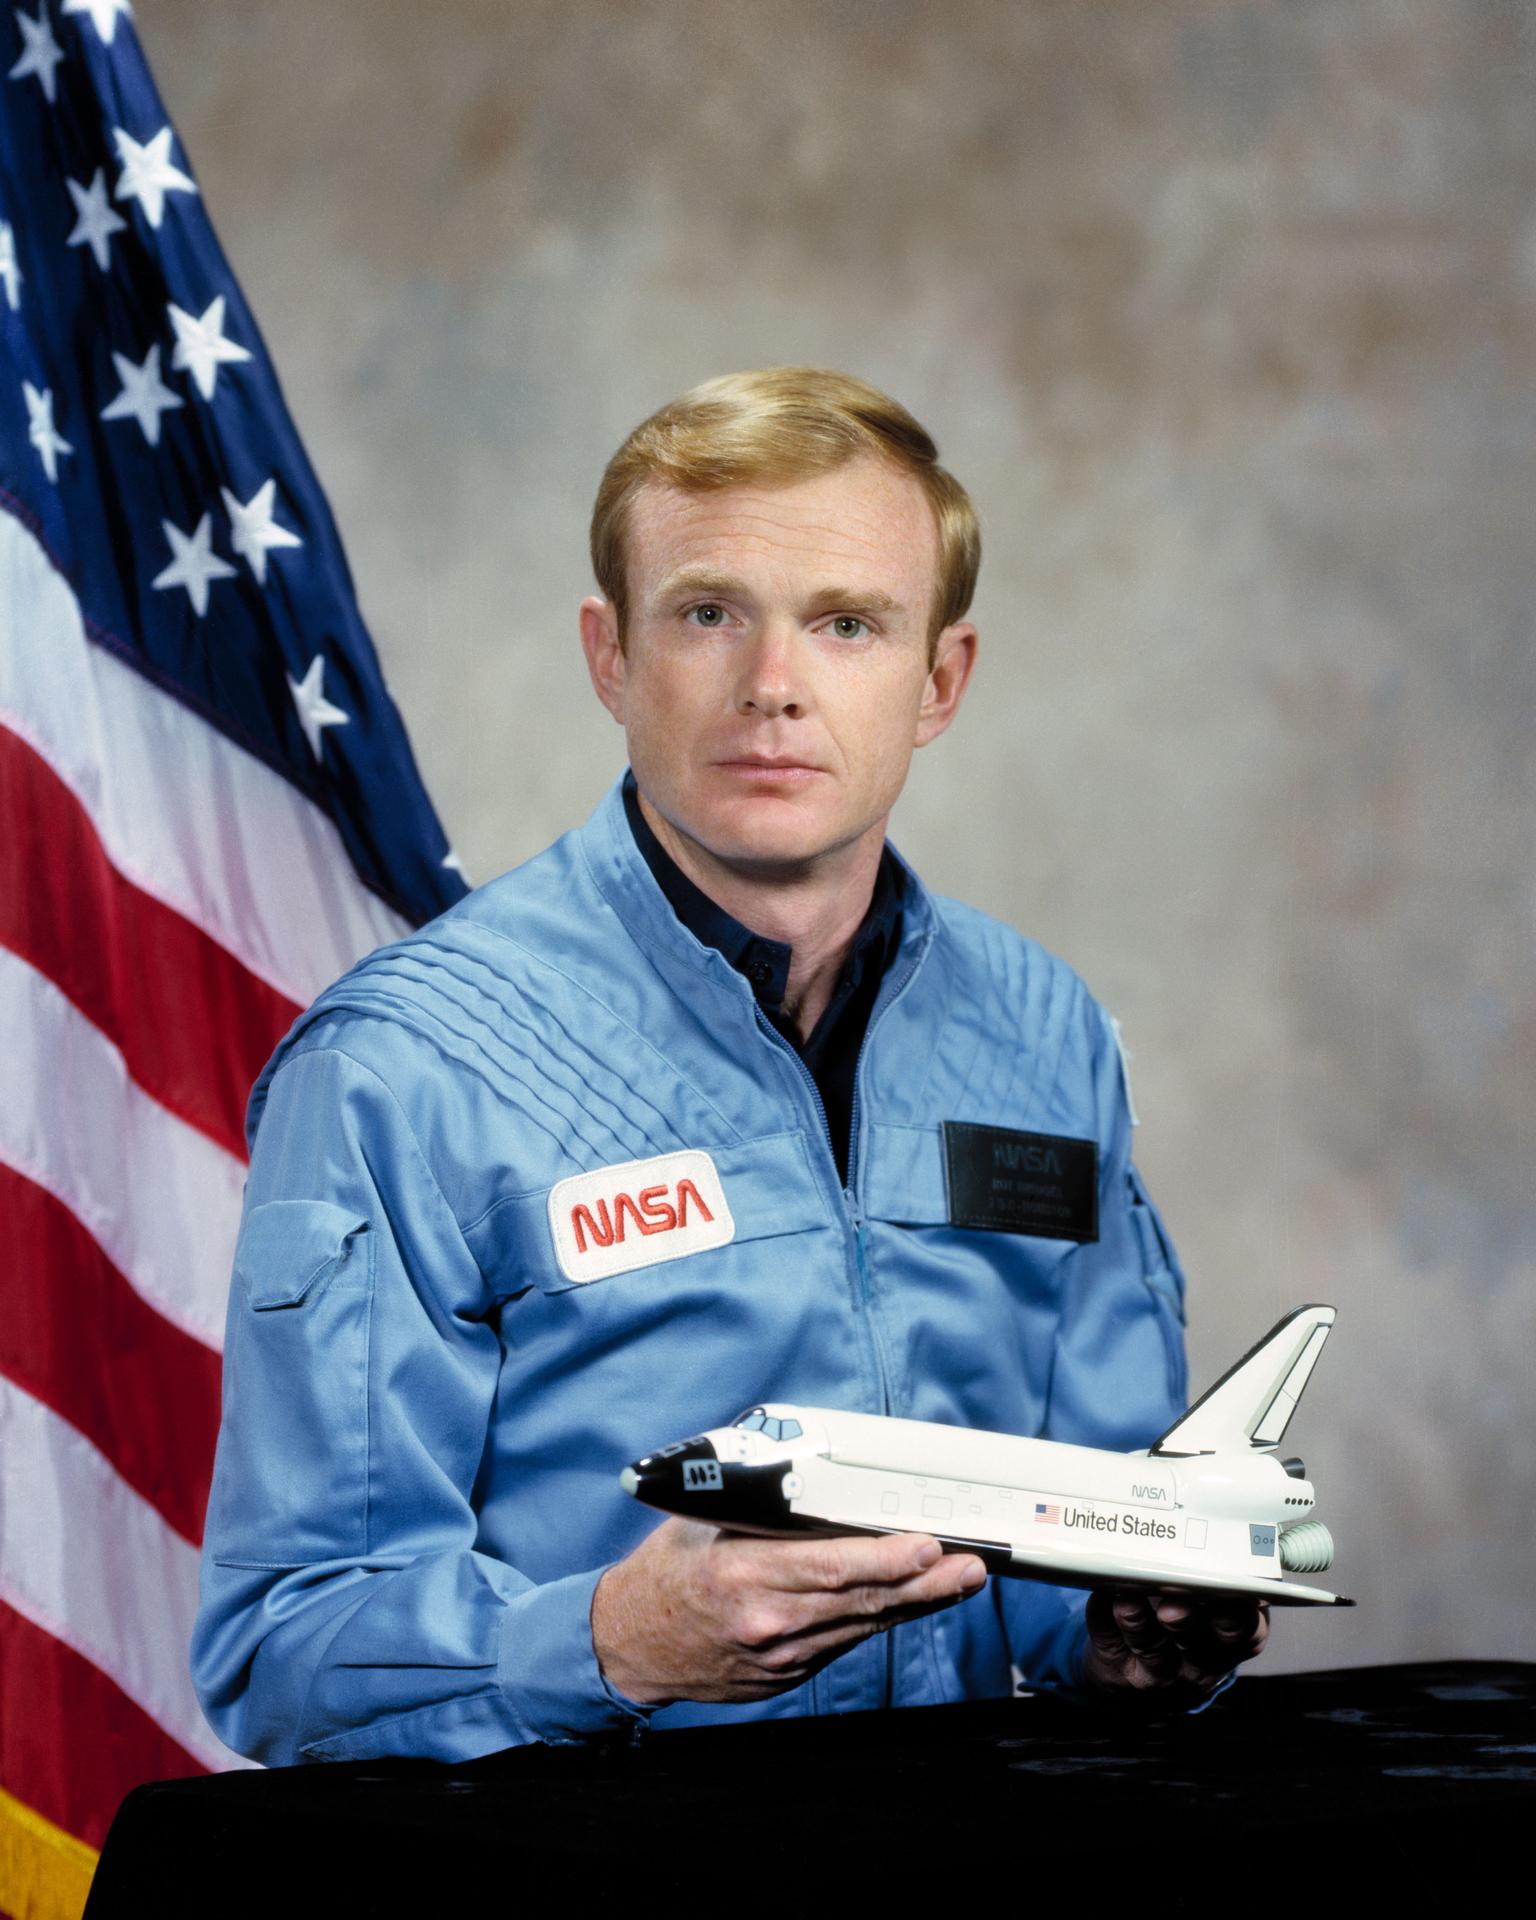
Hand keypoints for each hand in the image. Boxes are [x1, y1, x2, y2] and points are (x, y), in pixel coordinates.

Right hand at [591, 1518, 987, 1706]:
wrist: (627, 1646)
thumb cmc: (666, 1570)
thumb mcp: (699, 1523)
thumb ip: (756, 1510)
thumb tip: (812, 1481)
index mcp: (742, 1574)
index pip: (828, 1566)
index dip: (884, 1559)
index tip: (925, 1545)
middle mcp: (766, 1621)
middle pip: (859, 1600)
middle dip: (923, 1582)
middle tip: (970, 1565)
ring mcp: (779, 1657)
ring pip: (860, 1625)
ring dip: (915, 1602)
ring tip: (960, 1579)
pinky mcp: (785, 1676)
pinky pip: (841, 1641)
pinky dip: (877, 1619)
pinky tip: (909, 1600)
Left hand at [1082, 1586, 1268, 1702]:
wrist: (1140, 1666)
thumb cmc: (1185, 1614)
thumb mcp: (1209, 1601)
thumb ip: (1207, 1573)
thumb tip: (1188, 1525)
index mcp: (1232, 1639)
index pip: (1248, 1634)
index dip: (1241, 1619)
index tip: (1232, 1595)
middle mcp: (1201, 1663)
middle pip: (1200, 1647)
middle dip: (1187, 1622)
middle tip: (1173, 1605)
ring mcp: (1160, 1673)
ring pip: (1154, 1654)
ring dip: (1140, 1625)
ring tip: (1127, 1602)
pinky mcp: (1119, 1671)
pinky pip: (1109, 1644)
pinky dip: (1103, 1618)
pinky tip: (1101, 1597)